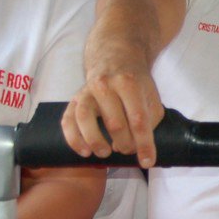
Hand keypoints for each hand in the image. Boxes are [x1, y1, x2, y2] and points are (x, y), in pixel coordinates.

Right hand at [63, 40, 166, 167]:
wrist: (114, 57)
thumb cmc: (135, 82)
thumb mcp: (151, 96)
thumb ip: (150, 120)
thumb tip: (138, 147)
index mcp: (129, 83)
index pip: (138, 119)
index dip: (144, 143)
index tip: (147, 161)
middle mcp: (105, 85)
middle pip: (114, 122)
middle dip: (124, 144)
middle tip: (127, 150)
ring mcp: (87, 91)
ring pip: (85, 119)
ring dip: (96, 141)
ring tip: (105, 153)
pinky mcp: (74, 99)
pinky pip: (68, 120)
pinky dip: (73, 139)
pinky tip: (84, 151)